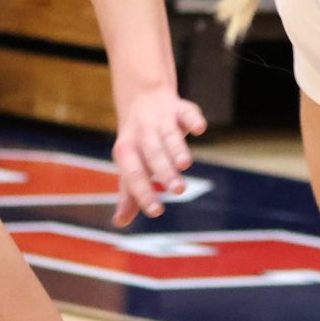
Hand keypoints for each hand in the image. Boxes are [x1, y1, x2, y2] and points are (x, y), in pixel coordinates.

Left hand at [109, 85, 208, 226]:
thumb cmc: (137, 141)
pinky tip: (200, 129)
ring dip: (177, 148)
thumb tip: (120, 223)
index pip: (133, 174)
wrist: (141, 97)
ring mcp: (161, 119)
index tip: (156, 212)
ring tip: (185, 165)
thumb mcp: (129, 164)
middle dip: (165, 172)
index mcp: (126, 150)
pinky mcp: (180, 108)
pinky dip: (194, 119)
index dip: (143, 193)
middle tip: (179, 190)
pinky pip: (187, 112)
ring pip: (169, 135)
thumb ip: (129, 193)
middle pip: (153, 154)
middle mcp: (142, 134)